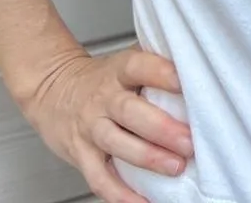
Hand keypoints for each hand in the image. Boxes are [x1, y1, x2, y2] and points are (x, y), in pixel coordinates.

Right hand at [19, 46, 192, 202]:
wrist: (53, 90)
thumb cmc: (104, 77)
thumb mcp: (126, 61)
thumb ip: (156, 64)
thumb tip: (197, 68)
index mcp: (119, 70)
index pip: (140, 67)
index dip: (162, 73)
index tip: (185, 83)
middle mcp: (104, 99)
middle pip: (131, 112)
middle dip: (162, 129)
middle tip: (189, 141)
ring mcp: (91, 128)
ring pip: (117, 144)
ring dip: (148, 158)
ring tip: (176, 167)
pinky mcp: (81, 155)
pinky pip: (99, 178)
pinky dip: (120, 194)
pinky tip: (142, 201)